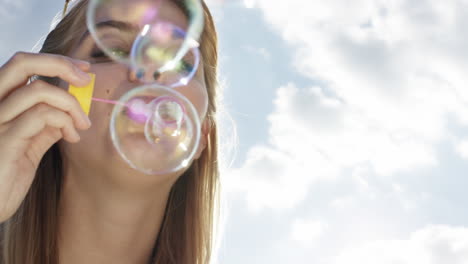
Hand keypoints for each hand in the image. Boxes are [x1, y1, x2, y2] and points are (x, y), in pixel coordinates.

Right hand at [0, 52, 91, 222]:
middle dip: (61, 65)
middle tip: (85, 80)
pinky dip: (65, 122)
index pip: (23, 63)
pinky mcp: (5, 139)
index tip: (83, 69)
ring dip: (71, 105)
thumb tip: (71, 108)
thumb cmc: (8, 173)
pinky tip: (72, 137)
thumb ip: (47, 122)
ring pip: (39, 91)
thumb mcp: (31, 141)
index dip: (55, 60)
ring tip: (82, 125)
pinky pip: (42, 116)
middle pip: (23, 63)